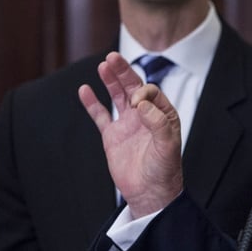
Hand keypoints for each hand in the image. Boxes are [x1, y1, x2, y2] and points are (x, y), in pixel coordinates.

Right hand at [78, 51, 182, 218]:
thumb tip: (140, 103)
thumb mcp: (167, 145)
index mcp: (162, 114)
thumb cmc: (164, 170)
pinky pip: (100, 115)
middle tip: (112, 56)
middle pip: (133, 87)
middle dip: (123, 71)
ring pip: (117, 96)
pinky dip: (92, 102)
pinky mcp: (112, 136)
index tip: (136, 104)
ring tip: (103, 65)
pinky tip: (84, 89)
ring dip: (110, 80)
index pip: (150, 92)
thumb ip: (157, 122)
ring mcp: (127, 124)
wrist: (150, 193)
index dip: (142, 92)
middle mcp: (145, 115)